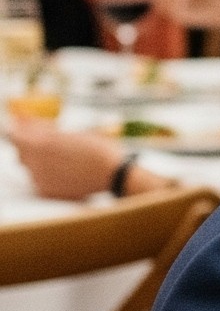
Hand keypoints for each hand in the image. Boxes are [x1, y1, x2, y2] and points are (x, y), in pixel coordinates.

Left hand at [9, 115, 124, 198]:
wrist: (115, 175)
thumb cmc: (97, 150)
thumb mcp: (70, 132)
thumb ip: (41, 127)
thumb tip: (22, 119)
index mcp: (40, 144)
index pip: (13, 135)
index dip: (19, 131)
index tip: (26, 129)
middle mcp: (35, 163)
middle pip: (21, 152)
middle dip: (31, 147)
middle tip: (50, 145)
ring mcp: (39, 179)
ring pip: (29, 167)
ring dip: (40, 161)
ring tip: (64, 160)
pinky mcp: (46, 191)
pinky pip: (38, 180)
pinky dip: (47, 175)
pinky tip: (65, 172)